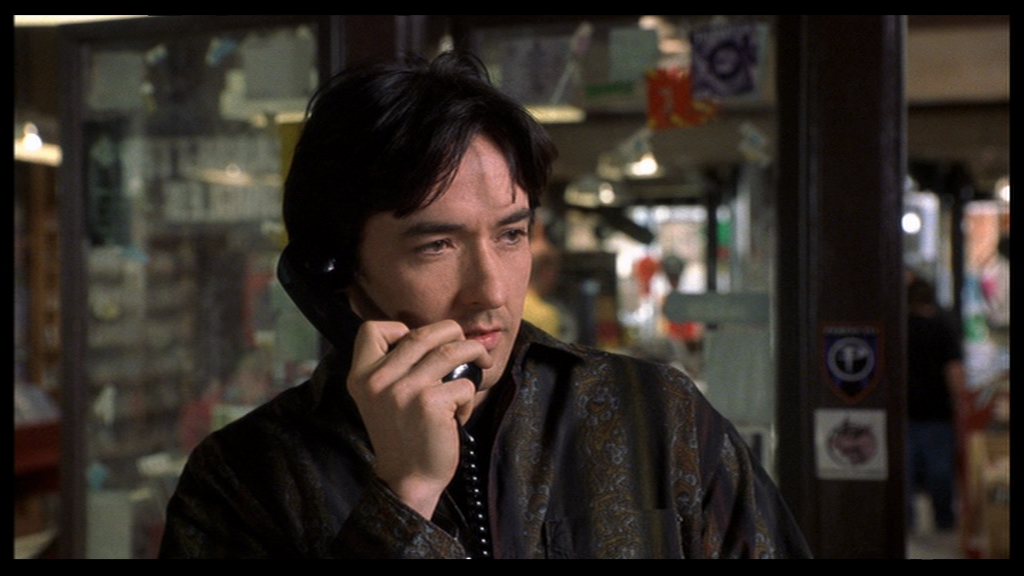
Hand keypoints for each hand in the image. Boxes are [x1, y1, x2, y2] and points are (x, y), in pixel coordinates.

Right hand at [346, 319, 490, 517]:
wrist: (407, 479)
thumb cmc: (401, 434)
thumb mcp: (381, 397)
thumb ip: (393, 367)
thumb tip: (432, 334)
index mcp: (361, 375)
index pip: (371, 329)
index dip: (398, 328)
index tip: (418, 345)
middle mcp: (379, 379)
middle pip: (422, 333)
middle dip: (453, 332)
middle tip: (466, 346)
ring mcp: (405, 390)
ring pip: (451, 350)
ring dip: (474, 352)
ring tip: (481, 362)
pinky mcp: (431, 403)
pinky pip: (464, 382)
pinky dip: (470, 396)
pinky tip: (460, 413)